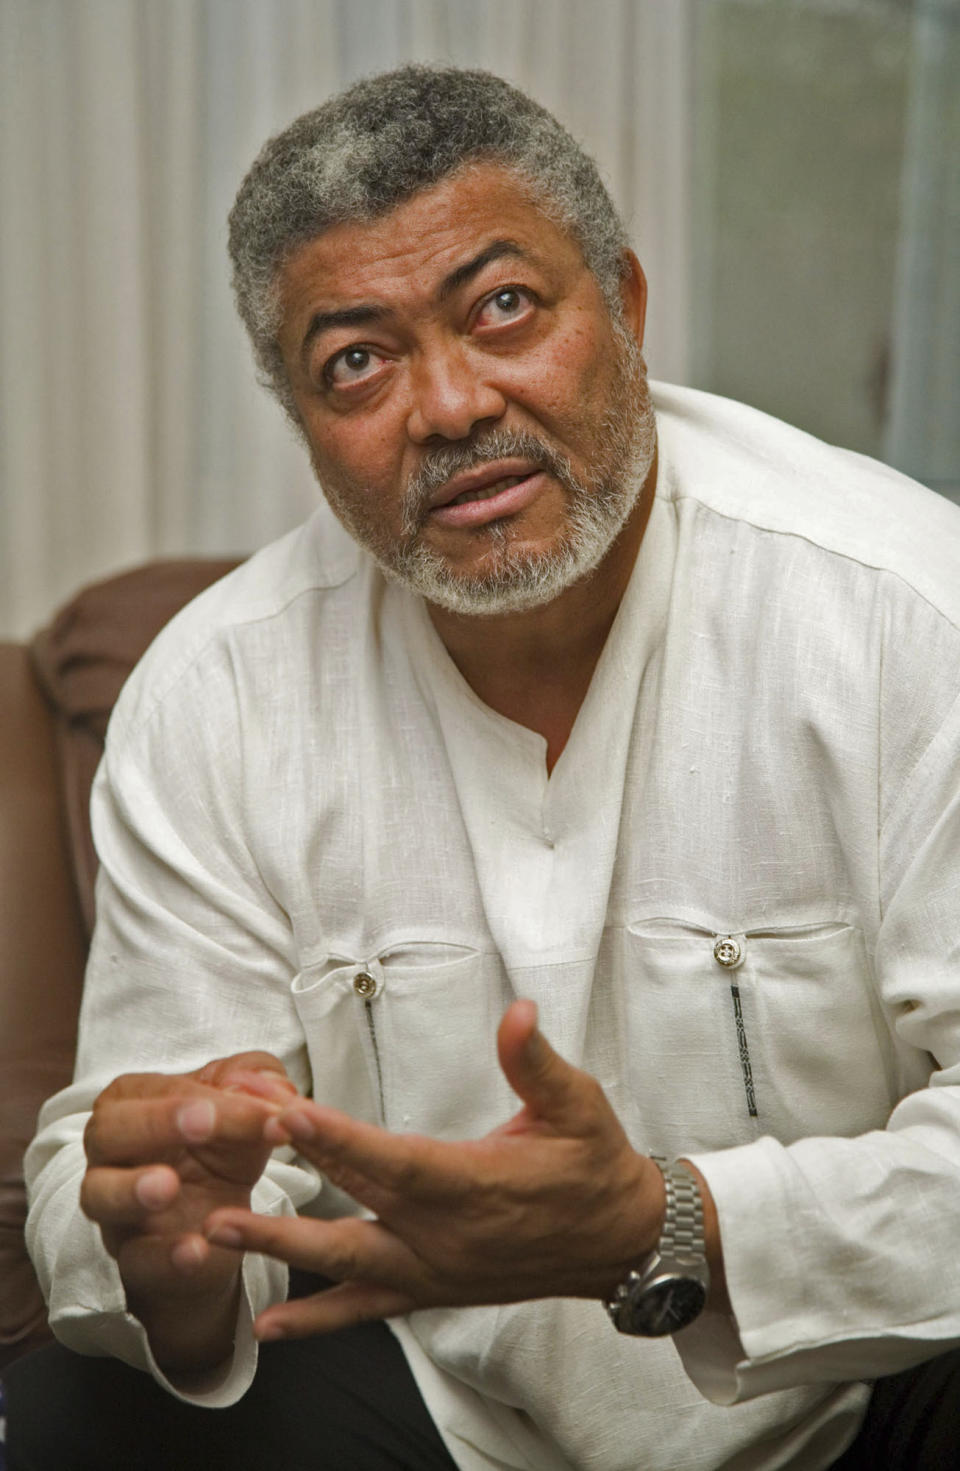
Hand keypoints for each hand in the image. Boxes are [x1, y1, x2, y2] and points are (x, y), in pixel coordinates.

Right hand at [81, 1052, 298, 1370]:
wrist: (226, 1227)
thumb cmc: (223, 1151)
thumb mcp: (250, 1107)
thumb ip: (262, 1081)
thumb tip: (270, 1090)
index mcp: (135, 1101)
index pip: (159, 1090)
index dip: (209, 1097)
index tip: (264, 1109)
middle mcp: (112, 1152)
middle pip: (107, 1130)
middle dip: (155, 1123)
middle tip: (203, 1125)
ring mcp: (116, 1210)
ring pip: (98, 1196)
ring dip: (131, 1189)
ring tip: (167, 1186)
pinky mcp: (135, 1259)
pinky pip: (136, 1259)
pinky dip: (164, 1257)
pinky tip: (197, 1248)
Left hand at [205, 1001, 666, 1341]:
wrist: (619, 1241)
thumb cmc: (595, 1165)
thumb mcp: (579, 1104)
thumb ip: (536, 1061)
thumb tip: (518, 1010)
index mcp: (477, 1183)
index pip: (394, 1160)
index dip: (337, 1138)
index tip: (284, 1114)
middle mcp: (448, 1235)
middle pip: (354, 1203)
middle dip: (290, 1176)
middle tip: (234, 1155)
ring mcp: (435, 1269)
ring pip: (346, 1262)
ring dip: (280, 1245)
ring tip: (217, 1234)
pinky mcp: (432, 1290)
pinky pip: (367, 1308)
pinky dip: (317, 1318)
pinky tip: (268, 1325)